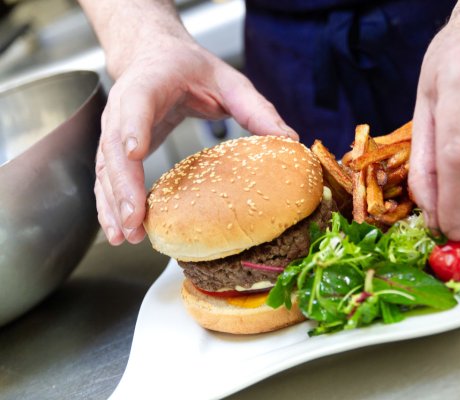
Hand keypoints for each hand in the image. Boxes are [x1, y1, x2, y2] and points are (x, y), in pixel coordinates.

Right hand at [95, 32, 296, 245]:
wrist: (153, 56)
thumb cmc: (188, 67)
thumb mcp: (229, 81)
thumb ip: (256, 109)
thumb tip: (289, 140)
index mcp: (150, 83)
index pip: (136, 104)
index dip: (133, 128)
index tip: (135, 152)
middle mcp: (123, 107)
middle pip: (115, 149)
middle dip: (123, 187)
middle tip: (135, 220)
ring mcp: (114, 129)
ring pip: (106, 169)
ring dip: (113, 205)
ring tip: (126, 236)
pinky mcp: (115, 148)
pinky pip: (107, 179)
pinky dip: (110, 206)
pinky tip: (118, 232)